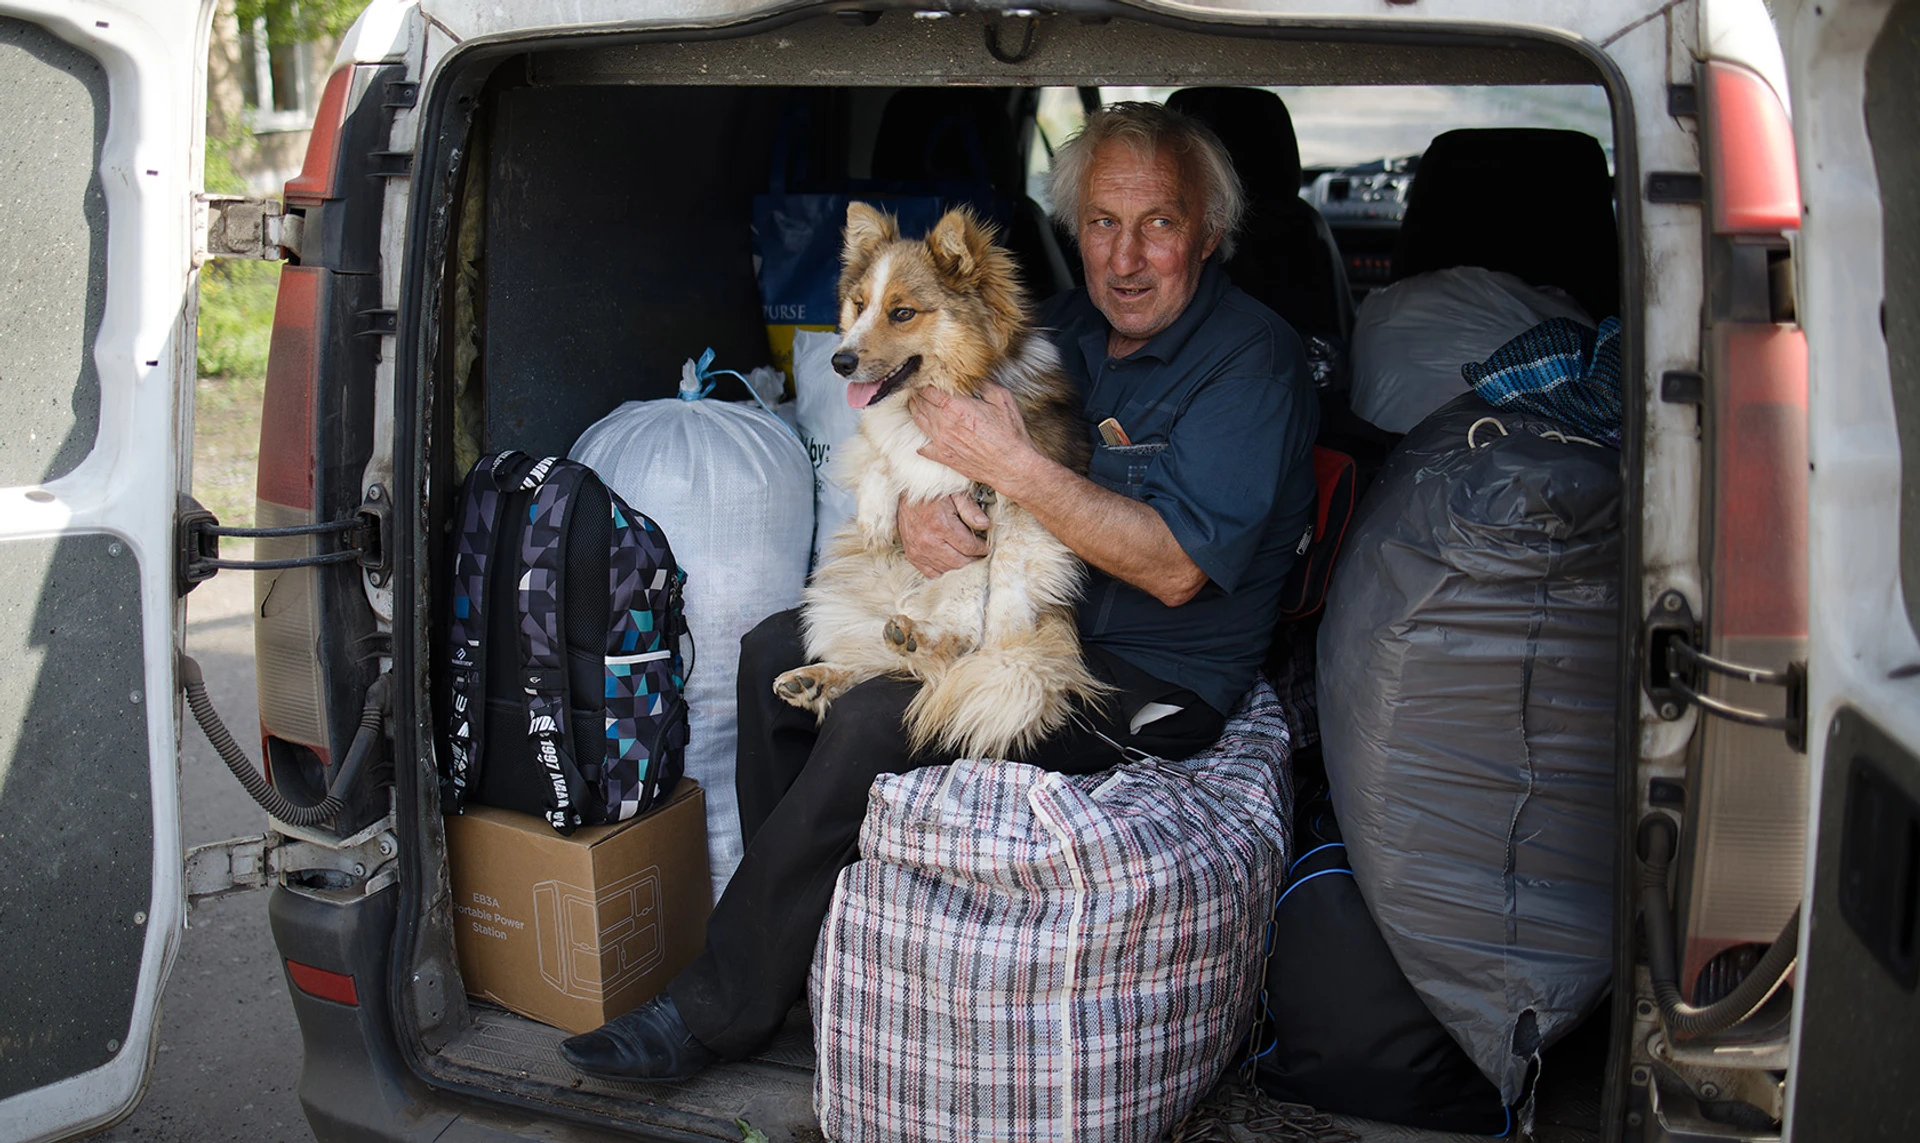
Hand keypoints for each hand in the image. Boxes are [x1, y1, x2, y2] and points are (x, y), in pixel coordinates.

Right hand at [897, 492, 989, 576]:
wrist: (906, 494)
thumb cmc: (932, 493)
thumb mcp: (955, 493)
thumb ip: (970, 509)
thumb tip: (985, 525)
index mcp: (940, 524)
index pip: (969, 547)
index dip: (982, 549)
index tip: (986, 547)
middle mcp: (928, 540)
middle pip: (960, 563)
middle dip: (974, 560)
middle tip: (981, 555)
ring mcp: (918, 550)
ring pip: (948, 570)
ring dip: (961, 567)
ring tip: (969, 558)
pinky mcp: (912, 556)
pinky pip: (932, 573)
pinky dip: (945, 571)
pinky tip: (952, 563)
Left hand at [909, 384, 1037, 492]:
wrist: (1011, 466)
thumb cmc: (1009, 434)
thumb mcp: (1002, 399)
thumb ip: (984, 384)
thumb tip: (973, 377)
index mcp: (955, 407)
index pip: (929, 391)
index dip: (925, 383)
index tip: (926, 378)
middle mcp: (944, 424)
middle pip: (921, 404)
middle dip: (918, 394)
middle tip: (918, 388)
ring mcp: (941, 442)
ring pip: (919, 422)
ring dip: (915, 410)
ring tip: (915, 404)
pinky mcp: (943, 457)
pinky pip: (923, 448)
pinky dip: (921, 441)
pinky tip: (923, 438)